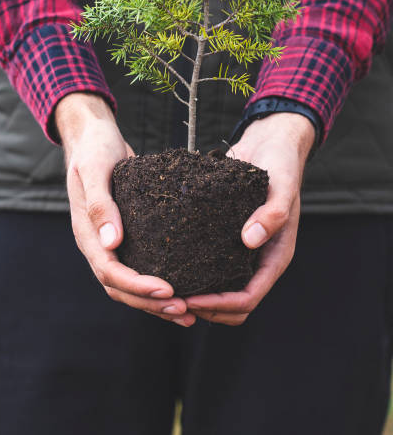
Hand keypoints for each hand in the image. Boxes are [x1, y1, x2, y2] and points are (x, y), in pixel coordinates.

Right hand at [55, 92, 194, 326]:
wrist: (95, 137)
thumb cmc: (95, 150)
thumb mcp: (95, 170)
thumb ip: (100, 205)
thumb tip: (111, 243)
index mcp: (87, 234)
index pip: (110, 272)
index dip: (137, 286)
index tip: (167, 291)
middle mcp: (98, 244)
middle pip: (120, 288)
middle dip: (151, 303)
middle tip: (185, 310)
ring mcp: (111, 243)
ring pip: (130, 285)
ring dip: (156, 302)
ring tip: (188, 312)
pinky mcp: (128, 236)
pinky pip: (141, 267)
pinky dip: (158, 284)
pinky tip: (184, 288)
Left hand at [185, 113, 314, 324]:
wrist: (271, 143)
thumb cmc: (282, 164)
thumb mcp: (282, 185)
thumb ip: (273, 212)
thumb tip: (249, 241)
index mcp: (275, 255)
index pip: (248, 297)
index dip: (220, 305)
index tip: (190, 299)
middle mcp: (258, 257)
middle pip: (233, 304)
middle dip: (205, 308)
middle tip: (172, 300)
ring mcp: (242, 248)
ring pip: (220, 288)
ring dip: (198, 296)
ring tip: (167, 289)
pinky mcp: (226, 235)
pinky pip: (211, 264)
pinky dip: (195, 273)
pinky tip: (169, 264)